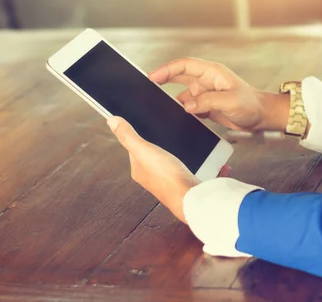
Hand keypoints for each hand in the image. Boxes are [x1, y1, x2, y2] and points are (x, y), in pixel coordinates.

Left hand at [107, 116, 230, 222]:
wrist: (191, 199)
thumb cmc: (167, 178)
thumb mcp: (144, 151)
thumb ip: (128, 136)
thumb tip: (112, 121)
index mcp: (139, 170)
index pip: (135, 148)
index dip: (142, 135)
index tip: (149, 124)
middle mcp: (153, 177)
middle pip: (156, 153)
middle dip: (165, 142)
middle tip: (173, 130)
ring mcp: (170, 180)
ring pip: (175, 161)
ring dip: (184, 153)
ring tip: (192, 142)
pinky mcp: (187, 183)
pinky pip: (194, 169)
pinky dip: (202, 164)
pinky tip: (209, 159)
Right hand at [149, 58, 288, 131]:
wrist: (261, 117)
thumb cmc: (251, 105)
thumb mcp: (230, 102)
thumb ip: (207, 102)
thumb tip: (187, 105)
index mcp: (212, 73)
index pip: (185, 65)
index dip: (167, 69)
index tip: (153, 76)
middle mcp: (206, 81)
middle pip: (179, 76)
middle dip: (163, 79)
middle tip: (147, 85)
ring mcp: (205, 93)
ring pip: (182, 94)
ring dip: (173, 100)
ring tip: (160, 107)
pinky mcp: (206, 106)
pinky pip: (189, 107)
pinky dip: (182, 111)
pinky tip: (176, 118)